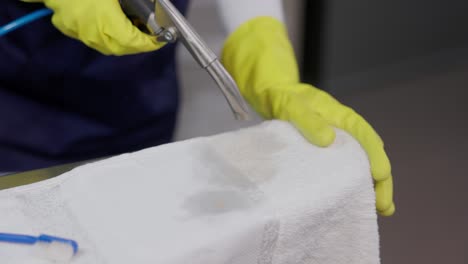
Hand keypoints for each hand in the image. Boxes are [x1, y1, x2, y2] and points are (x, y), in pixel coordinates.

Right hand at [22, 0, 164, 54]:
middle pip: (126, 48)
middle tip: (150, 32)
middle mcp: (98, 37)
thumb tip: (154, 4)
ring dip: (124, 39)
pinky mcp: (70, 30)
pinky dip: (107, 33)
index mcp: (111, 26)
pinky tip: (111, 21)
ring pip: (110, 45)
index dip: (154, 42)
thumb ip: (139, 1)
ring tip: (133, 27)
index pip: (139, 43)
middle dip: (140, 42)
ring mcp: (82, 35)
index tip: (163, 37)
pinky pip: (95, 37)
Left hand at [222, 17, 393, 215]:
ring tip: (379, 211)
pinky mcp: (325, 154)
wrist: (270, 96)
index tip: (380, 175)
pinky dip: (351, 185)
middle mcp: (344, 132)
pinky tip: (352, 201)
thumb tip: (329, 140)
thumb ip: (308, 120)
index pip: (365, 137)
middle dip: (380, 181)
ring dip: (369, 186)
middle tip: (384, 207)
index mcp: (342, 118)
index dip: (376, 156)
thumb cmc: (282, 98)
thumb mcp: (291, 106)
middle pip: (370, 156)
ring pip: (359, 165)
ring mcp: (336, 143)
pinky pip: (343, 169)